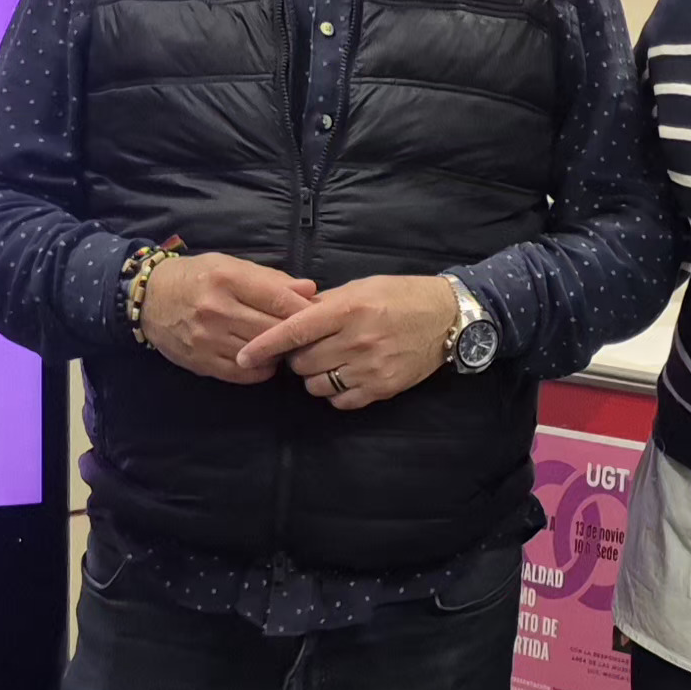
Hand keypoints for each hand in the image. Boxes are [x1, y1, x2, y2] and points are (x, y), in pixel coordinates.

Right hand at [136, 252, 316, 382]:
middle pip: (272, 328)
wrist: (148, 299)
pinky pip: (243, 373)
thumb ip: (271, 279)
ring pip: (260, 352)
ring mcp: (207, 339)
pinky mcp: (201, 362)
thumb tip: (310, 290)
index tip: (319, 313)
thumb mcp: (231, 265)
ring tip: (285, 345)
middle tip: (307, 333)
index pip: (278, 298)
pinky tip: (265, 360)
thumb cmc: (196, 277)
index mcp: (227, 279)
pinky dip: (261, 369)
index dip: (304, 309)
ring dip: (278, 352)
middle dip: (294, 332)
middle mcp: (216, 310)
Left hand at [234, 273, 457, 408]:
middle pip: (302, 362)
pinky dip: (335, 392)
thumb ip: (324, 304)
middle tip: (310, 348)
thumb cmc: (401, 296)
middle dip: (297, 358)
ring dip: (314, 376)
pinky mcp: (383, 388)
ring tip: (330, 362)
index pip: (294, 331)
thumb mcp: (361, 288)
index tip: (243, 355)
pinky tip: (345, 377)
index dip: (264, 345)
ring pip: (317, 385)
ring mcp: (370, 367)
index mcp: (348, 309)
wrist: (447, 317)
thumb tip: (288, 316)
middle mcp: (357, 340)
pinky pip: (340, 401)